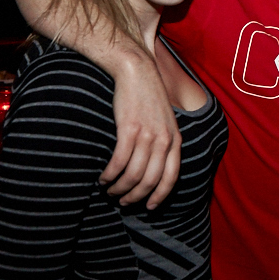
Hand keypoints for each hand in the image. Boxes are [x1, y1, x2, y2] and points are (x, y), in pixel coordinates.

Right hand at [101, 59, 181, 208]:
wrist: (138, 72)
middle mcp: (164, 140)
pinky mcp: (129, 129)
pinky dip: (109, 175)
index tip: (149, 207)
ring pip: (133, 175)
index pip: (171, 178)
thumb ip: (164, 142)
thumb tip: (155, 167)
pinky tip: (102, 178)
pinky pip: (119, 162)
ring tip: (109, 191)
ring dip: (119, 188)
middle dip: (135, 197)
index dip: (159, 196)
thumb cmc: (149, 98)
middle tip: (122, 201)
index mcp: (176, 140)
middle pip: (150, 181)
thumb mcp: (166, 121)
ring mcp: (147, 135)